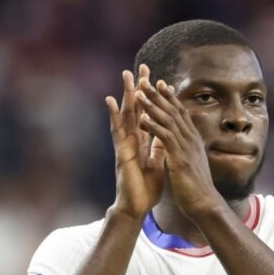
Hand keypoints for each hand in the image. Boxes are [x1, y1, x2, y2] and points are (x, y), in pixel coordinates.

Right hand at [105, 65, 164, 219]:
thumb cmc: (146, 189)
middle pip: (137, 110)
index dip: (153, 99)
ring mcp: (125, 145)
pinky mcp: (121, 153)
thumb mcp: (158, 164)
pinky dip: (114, 115)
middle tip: (141, 67)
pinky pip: (117, 131)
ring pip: (126, 115)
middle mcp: (133, 140)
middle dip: (139, 89)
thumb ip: (158, 149)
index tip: (158, 80)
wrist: (137, 207)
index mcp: (144, 142)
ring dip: (126, 95)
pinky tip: (110, 100)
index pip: (149, 115)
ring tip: (126, 74)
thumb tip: (164, 136)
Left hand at [136, 79, 222, 217]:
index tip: (160, 84)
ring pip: (168, 120)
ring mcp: (186, 148)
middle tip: (146, 79)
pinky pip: (164, 138)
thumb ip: (189, 151)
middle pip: (174, 111)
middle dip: (159, 95)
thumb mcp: (194, 164)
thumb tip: (187, 144)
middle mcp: (191, 140)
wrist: (205, 204)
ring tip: (139, 92)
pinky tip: (142, 118)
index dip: (170, 98)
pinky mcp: (180, 158)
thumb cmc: (198, 188)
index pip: (181, 114)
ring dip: (152, 105)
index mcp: (194, 141)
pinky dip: (153, 126)